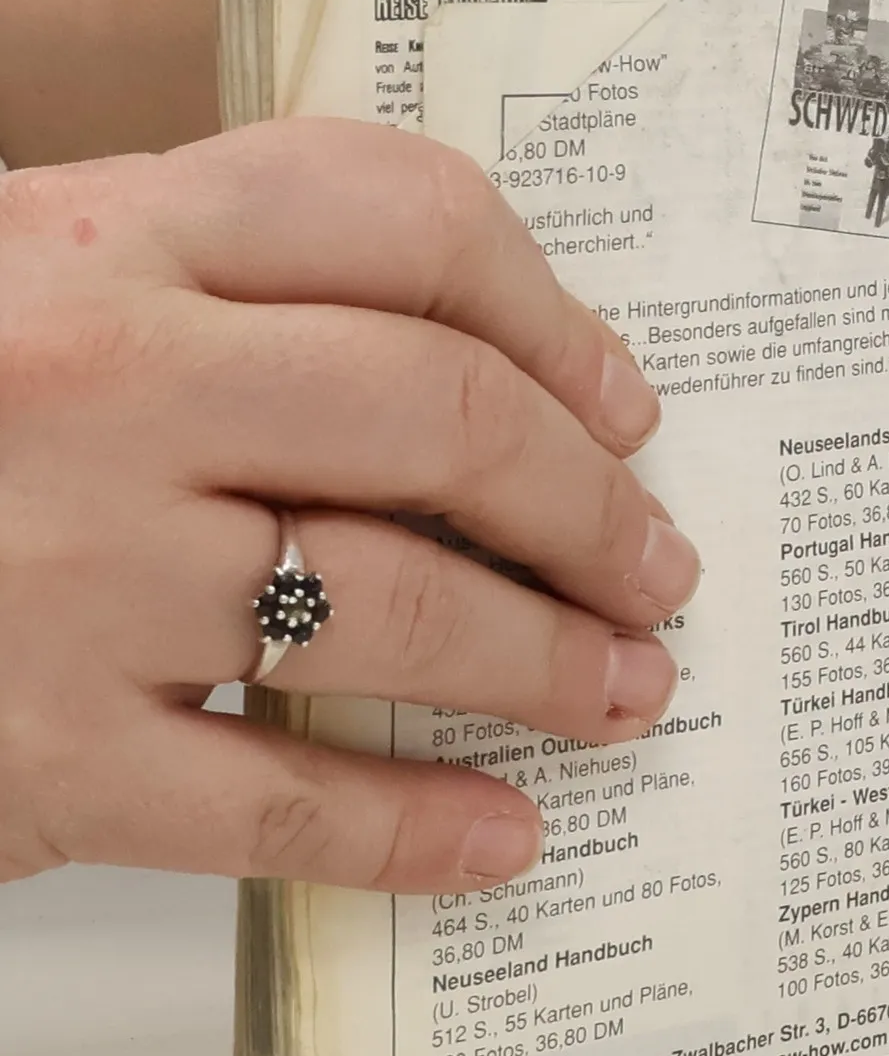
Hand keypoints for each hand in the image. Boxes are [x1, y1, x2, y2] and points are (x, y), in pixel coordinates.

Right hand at [0, 120, 699, 893]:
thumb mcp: (31, 289)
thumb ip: (224, 303)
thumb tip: (483, 392)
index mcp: (106, 236)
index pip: (402, 215)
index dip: (555, 316)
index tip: (624, 406)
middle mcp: (97, 380)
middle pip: (441, 416)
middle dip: (590, 507)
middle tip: (658, 567)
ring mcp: (64, 571)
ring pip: (390, 607)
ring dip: (547, 659)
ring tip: (626, 689)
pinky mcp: (33, 752)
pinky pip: (278, 805)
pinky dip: (413, 832)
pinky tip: (501, 839)